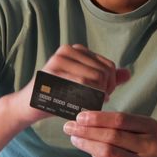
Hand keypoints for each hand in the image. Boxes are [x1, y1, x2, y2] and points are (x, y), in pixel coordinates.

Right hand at [13, 44, 130, 122]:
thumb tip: (128, 74)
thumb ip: (106, 80)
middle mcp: (68, 50)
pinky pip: (80, 85)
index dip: (111, 85)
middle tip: (98, 104)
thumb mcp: (84, 87)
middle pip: (104, 72)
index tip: (105, 97)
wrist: (28, 105)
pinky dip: (85, 98)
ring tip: (89, 106)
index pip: (108, 66)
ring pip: (94, 79)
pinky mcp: (52, 71)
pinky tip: (80, 106)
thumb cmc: (58, 97)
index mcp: (77, 50)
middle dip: (106, 91)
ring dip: (96, 97)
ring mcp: (59, 59)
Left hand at [63, 111, 156, 156]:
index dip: (98, 118)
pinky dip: (93, 154)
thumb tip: (82, 120)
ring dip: (87, 143)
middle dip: (88, 130)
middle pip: (113, 135)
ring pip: (108, 151)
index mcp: (152, 127)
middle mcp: (152, 146)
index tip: (79, 116)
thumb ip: (113, 125)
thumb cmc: (132, 148)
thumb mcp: (130, 131)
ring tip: (74, 138)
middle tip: (69, 127)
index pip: (121, 119)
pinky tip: (85, 148)